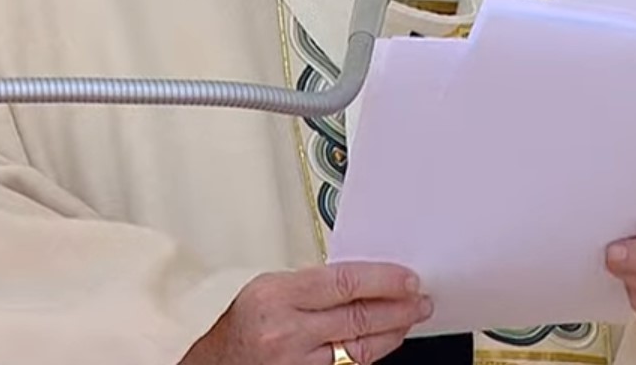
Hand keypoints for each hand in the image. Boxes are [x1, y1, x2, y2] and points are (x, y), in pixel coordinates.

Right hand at [180, 262, 432, 364]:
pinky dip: (370, 353)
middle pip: (358, 317)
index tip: (408, 278)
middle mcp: (286, 332)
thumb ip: (313, 285)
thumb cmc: (241, 325)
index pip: (345, 282)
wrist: (215, 364)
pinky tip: (384, 341)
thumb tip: (364, 279)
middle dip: (398, 307)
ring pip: (359, 348)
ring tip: (410, 318)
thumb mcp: (269, 289)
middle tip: (421, 299)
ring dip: (392, 332)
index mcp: (276, 296)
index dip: (385, 280)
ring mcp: (296, 363)